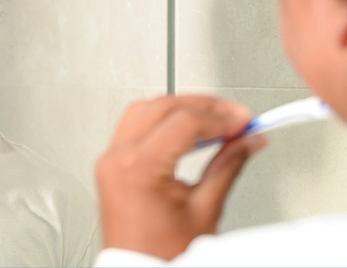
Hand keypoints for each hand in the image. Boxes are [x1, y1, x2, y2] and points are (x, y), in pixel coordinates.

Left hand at [96, 95, 266, 259]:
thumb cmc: (162, 255)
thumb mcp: (205, 210)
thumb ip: (227, 167)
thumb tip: (247, 141)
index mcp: (138, 168)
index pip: (184, 123)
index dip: (220, 119)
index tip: (243, 122)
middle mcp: (118, 157)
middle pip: (162, 107)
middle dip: (202, 106)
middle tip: (233, 116)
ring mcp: (110, 159)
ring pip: (145, 109)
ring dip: (179, 108)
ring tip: (212, 120)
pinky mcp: (110, 163)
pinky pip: (133, 125)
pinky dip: (160, 120)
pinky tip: (184, 130)